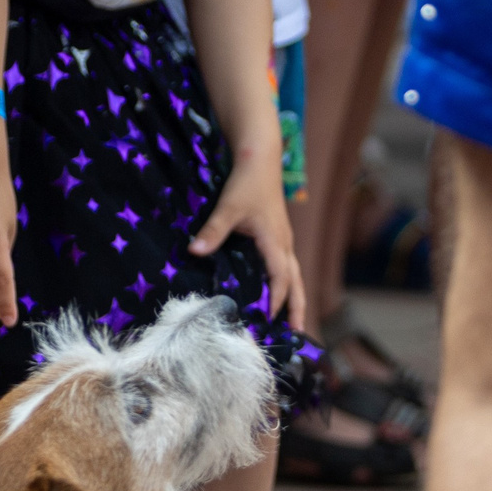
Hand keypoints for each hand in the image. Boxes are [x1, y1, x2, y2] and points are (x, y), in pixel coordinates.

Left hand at [188, 158, 304, 327]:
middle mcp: (284, 243)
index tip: (268, 319)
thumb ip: (213, 230)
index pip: (280, 277)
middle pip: (296, 282)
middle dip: (296, 307)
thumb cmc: (246, 182)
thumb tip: (195, 251)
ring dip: (294, 297)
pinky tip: (278, 292)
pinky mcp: (279, 235)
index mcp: (275, 240)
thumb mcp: (228, 206)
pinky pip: (287, 265)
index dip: (276, 299)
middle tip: (296, 332)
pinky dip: (287, 283)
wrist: (260, 158)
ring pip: (295, 274)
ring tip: (294, 321)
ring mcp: (283, 239)